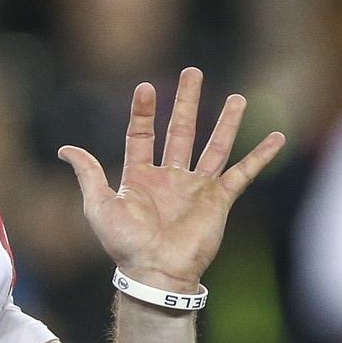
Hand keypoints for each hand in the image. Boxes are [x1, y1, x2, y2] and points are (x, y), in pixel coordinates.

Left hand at [58, 69, 283, 292]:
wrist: (156, 271)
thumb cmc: (125, 243)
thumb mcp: (99, 205)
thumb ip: (88, 173)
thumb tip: (65, 149)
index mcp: (140, 176)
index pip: (142, 134)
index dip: (144, 111)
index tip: (145, 87)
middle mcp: (170, 177)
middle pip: (181, 130)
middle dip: (186, 101)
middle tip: (192, 71)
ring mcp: (196, 187)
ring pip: (215, 146)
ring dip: (226, 121)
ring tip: (238, 97)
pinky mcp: (219, 199)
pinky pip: (244, 173)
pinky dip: (261, 156)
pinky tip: (277, 138)